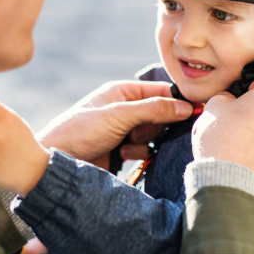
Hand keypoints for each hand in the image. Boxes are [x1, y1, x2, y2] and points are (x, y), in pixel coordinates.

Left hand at [37, 81, 192, 163]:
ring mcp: (123, 130)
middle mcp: (124, 108)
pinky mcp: (121, 150)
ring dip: (145, 141)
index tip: (196, 111)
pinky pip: (143, 149)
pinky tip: (123, 156)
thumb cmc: (80, 131)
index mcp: (122, 91)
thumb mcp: (119, 115)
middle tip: (148, 131)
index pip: (159, 91)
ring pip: (152, 134)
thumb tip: (186, 106)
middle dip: (159, 125)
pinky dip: (138, 153)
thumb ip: (153, 110)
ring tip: (128, 144)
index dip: (177, 100)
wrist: (56, 162)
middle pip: (159, 114)